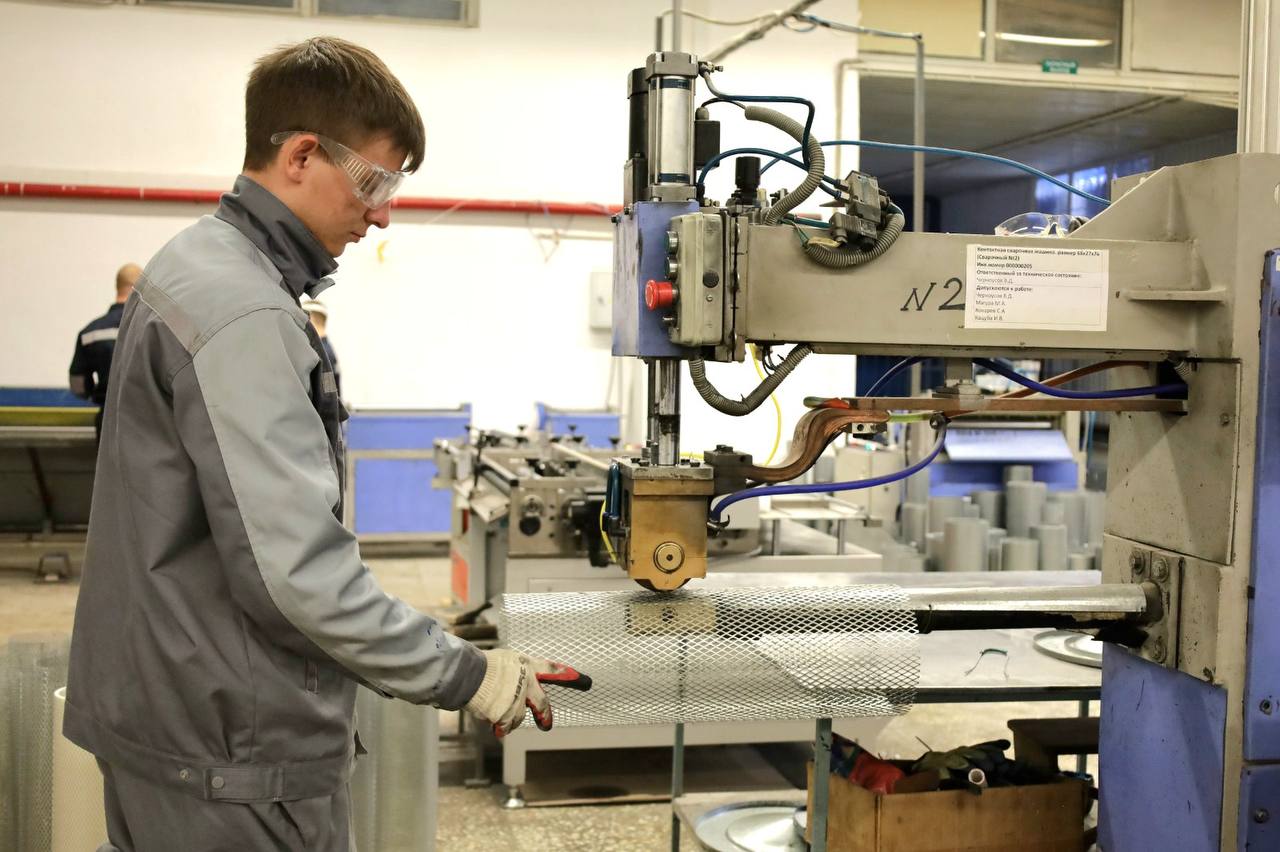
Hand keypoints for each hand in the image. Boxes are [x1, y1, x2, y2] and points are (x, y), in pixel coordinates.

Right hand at [464, 649, 590, 736]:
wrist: (468, 674)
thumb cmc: (482, 665)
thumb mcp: (505, 660)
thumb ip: (516, 671)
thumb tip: (517, 680)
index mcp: (528, 666)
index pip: (552, 670)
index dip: (568, 676)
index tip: (584, 681)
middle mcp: (527, 683)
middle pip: (543, 705)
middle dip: (545, 717)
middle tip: (546, 725)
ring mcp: (518, 701)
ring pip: (519, 718)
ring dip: (509, 717)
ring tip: (494, 707)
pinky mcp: (507, 715)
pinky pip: (504, 726)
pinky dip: (498, 725)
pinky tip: (488, 715)